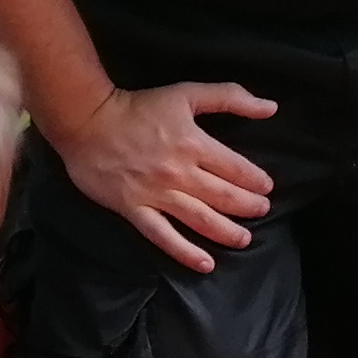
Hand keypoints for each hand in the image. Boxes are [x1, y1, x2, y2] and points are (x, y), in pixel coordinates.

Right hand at [52, 79, 276, 270]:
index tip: (266, 187)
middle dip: (248, 206)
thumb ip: (231, 98)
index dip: (255, 180)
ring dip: (226, 232)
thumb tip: (270, 108)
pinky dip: (185, 252)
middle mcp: (179, 174)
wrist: (87, 121)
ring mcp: (156, 195)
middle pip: (223, 197)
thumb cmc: (138, 107)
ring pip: (200, 219)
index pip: (235, 168)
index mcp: (194, 144)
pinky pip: (163, 236)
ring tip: (245, 239)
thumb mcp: (187, 93)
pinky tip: (205, 264)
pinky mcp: (134, 210)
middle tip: (262, 211)